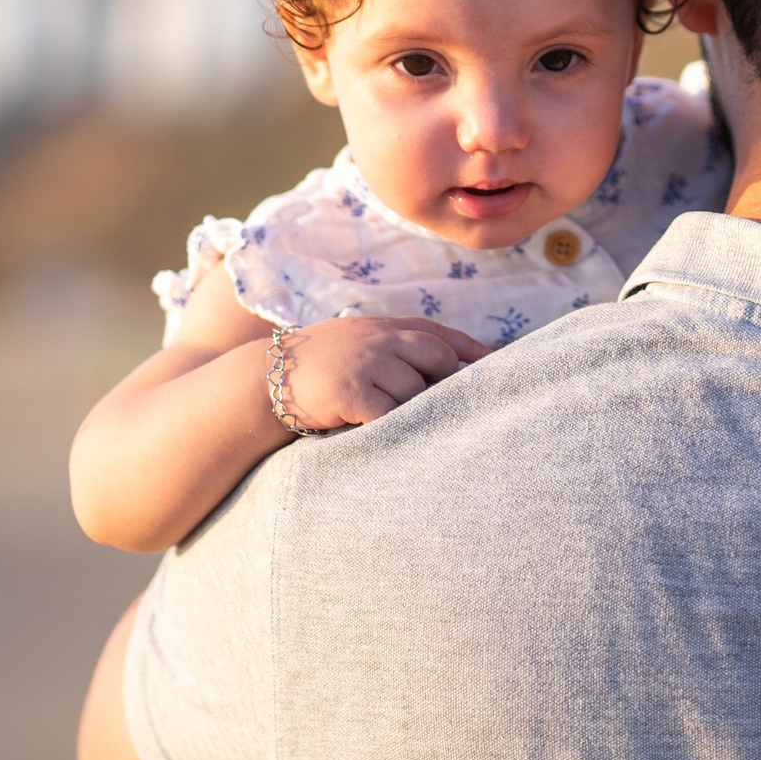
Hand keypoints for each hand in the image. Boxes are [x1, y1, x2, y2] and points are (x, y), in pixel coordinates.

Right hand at [269, 317, 488, 432]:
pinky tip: (382, 432)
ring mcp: (367, 364)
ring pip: (416, 391)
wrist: (267, 378)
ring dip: (413, 410)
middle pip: (437, 357)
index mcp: (385, 327)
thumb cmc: (319, 365)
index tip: (493, 366)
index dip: (470, 350)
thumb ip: (395, 345)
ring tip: (401, 421)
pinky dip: (391, 426)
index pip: (439, 332)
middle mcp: (380, 340)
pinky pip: (389, 414)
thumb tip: (444, 362)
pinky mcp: (352, 393)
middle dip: (445, 382)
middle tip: (444, 404)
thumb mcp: (358, 341)